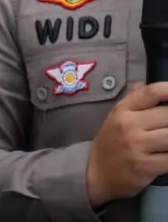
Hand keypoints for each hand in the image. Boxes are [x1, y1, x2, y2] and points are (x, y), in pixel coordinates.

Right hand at [87, 81, 167, 207]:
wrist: (96, 172)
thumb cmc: (110, 142)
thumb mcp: (116, 116)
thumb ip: (133, 100)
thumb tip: (146, 84)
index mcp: (123, 110)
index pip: (151, 93)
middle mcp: (129, 125)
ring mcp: (137, 146)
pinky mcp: (146, 166)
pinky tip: (167, 154)